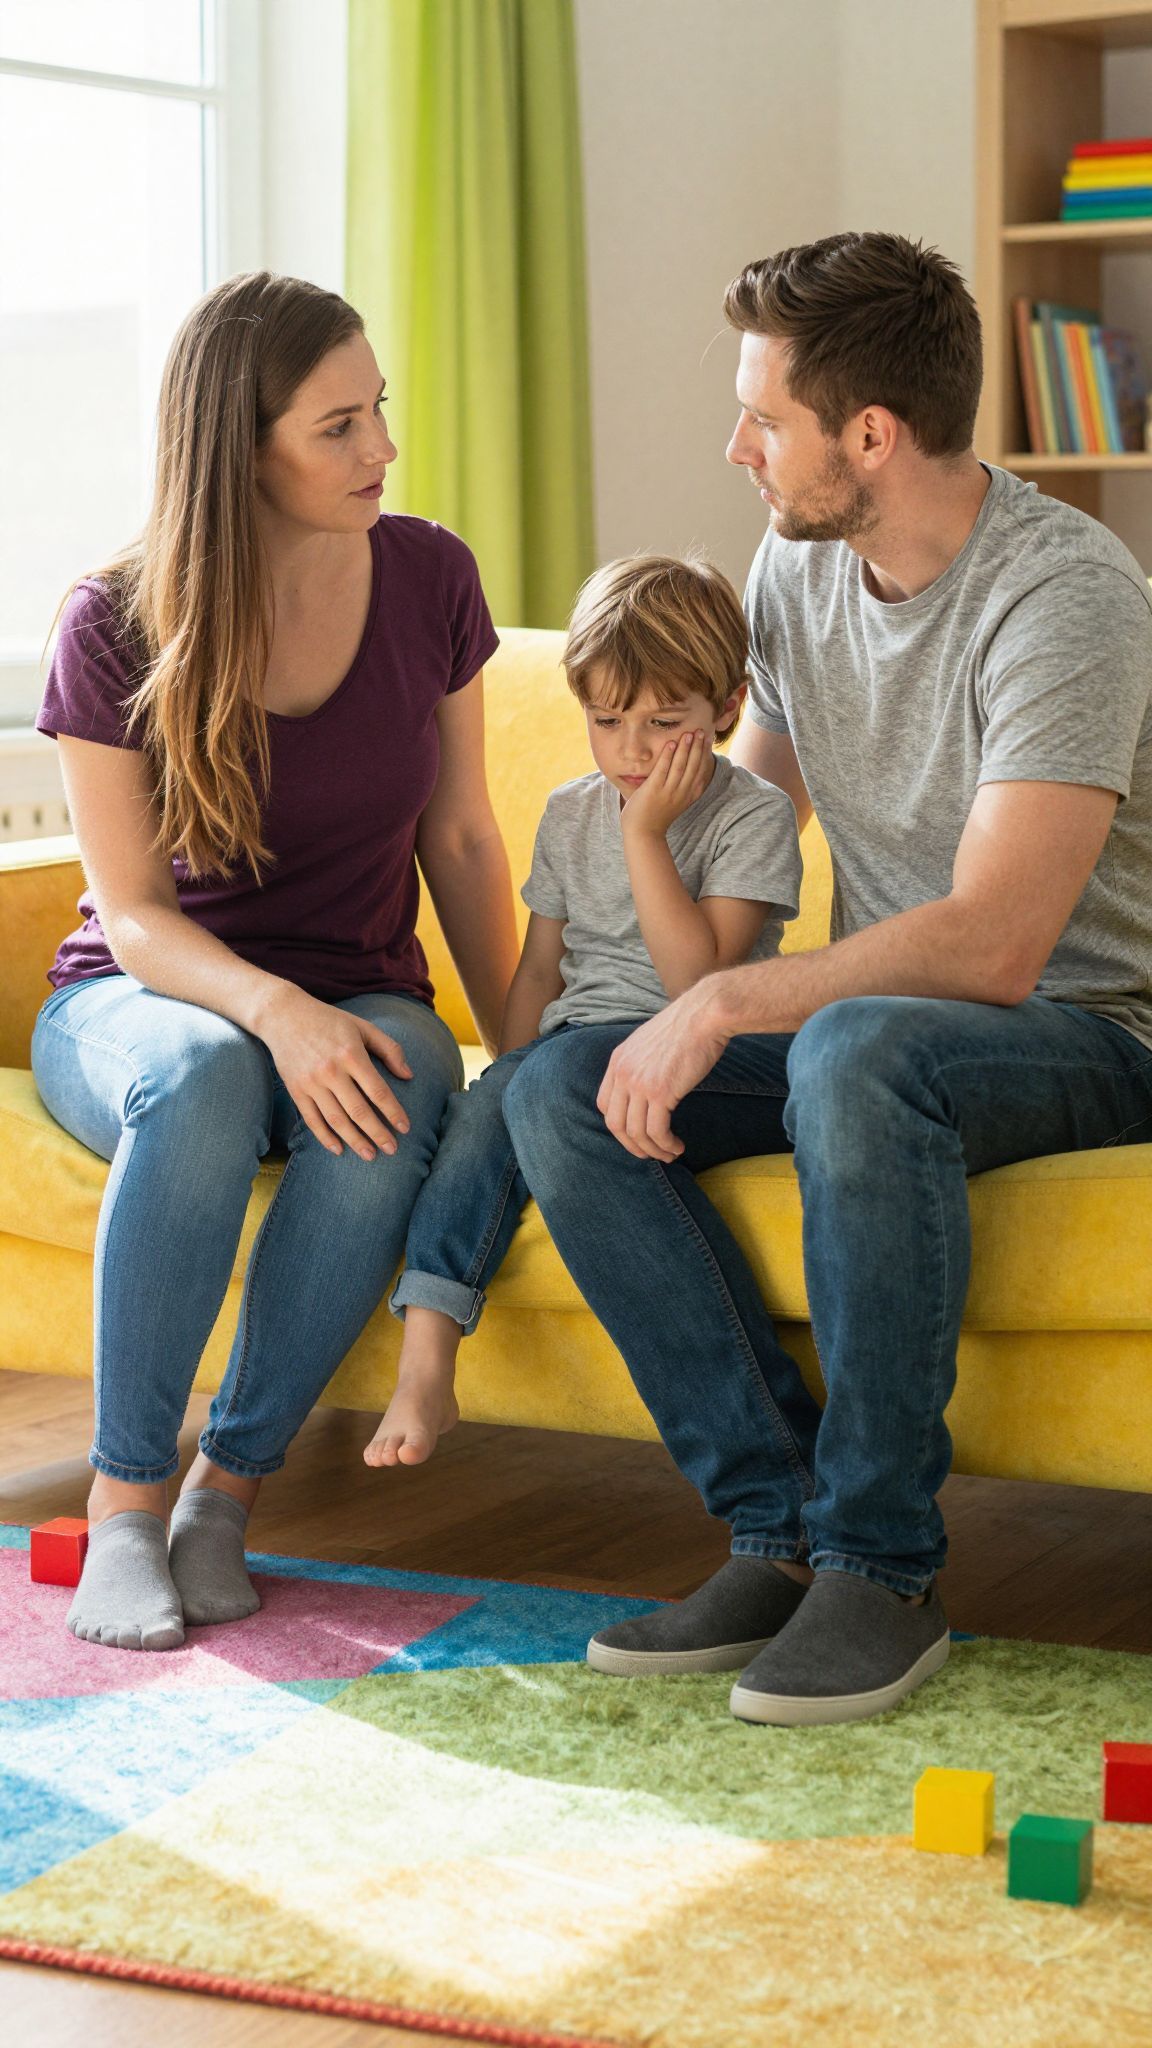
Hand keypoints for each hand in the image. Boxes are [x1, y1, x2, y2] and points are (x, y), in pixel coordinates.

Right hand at [256, 984, 413, 1160]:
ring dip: (354, 1141)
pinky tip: (338, 1149)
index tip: (405, 1128)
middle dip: (378, 1133)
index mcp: (351, 1055)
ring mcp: (311, 1082)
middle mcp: (331, 1071)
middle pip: (358, 1111)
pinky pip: (312, 1119)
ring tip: (370, 1155)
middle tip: (392, 1150)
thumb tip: (409, 1075)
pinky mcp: (296, 1090)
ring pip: (336, 1119)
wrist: (283, 1016)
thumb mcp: (363, 1027)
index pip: (377, 1091)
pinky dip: (325, 1137)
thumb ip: (390, 1049)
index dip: (393, 1112)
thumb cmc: (329, 1021)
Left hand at [596, 979, 730, 1159]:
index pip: (604, 1104)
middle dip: (631, 1145)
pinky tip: (677, 1146)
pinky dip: (666, 1144)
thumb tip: (649, 1087)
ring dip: (652, 1150)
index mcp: (618, 1060)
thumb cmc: (688, 1027)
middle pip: (615, 1123)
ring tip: (670, 1154)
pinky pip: (657, 1131)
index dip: (618, 1126)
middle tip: (649, 1154)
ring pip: (636, 1132)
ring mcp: (639, 1083)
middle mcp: (623, 1072)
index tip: (636, 1134)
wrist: (705, 1015)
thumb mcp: (651, 1042)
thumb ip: (642, 1063)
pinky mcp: (660, 1092)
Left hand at [620, 730, 711, 837]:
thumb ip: (682, 788)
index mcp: (689, 795)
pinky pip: (662, 770)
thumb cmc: (656, 816)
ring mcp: (668, 792)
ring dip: (685, 748)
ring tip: (688, 734)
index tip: (707, 740)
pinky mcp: (654, 790)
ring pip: (680, 766)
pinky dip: (667, 756)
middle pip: (693, 766)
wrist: (643, 834)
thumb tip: (685, 770)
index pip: (701, 771)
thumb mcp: (676, 802)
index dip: (705, 754)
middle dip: (697, 747)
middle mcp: (682, 793)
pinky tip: (671, 744)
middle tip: (700, 731)